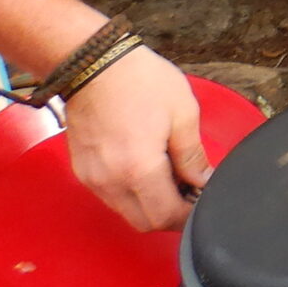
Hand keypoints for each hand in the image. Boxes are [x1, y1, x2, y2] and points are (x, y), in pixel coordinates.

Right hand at [62, 44, 207, 232]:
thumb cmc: (140, 81)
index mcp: (139, 169)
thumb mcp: (183, 113)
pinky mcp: (84, 171)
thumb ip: (193, 155)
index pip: (166, 217)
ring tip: (172, 176)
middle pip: (145, 222)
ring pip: (126, 212)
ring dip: (151, 205)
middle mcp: (111, 182)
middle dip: (172, 215)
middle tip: (191, 192)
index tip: (204, 200)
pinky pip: (111, 197)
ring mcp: (93, 178)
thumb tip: (203, 181)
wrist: (94, 64)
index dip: (189, 215)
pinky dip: (132, 194)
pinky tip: (149, 170)